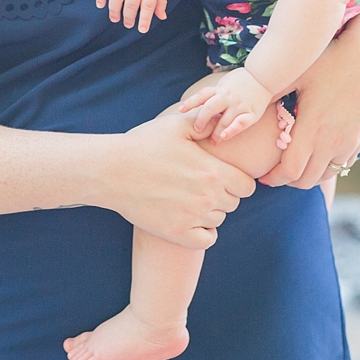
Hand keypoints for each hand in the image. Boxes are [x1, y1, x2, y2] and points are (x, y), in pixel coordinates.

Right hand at [95, 0, 169, 32]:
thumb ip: (161, 0)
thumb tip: (161, 17)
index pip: (147, 7)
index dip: (144, 20)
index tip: (141, 30)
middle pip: (130, 5)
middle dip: (128, 18)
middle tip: (127, 24)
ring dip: (114, 11)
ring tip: (115, 18)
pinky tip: (101, 5)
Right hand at [101, 111, 257, 248]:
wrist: (112, 171)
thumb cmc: (143, 144)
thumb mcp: (175, 125)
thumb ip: (205, 123)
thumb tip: (224, 119)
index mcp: (212, 171)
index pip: (247, 186)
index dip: (237, 181)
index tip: (221, 176)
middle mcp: (208, 196)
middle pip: (233, 203)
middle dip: (222, 195)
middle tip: (199, 185)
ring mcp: (193, 217)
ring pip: (219, 220)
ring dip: (210, 212)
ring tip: (188, 199)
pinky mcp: (177, 233)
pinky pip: (207, 240)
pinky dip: (202, 232)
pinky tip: (190, 220)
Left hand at [177, 68, 272, 142]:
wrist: (263, 77)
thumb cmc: (240, 83)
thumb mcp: (224, 84)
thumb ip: (213, 94)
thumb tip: (196, 105)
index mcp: (219, 89)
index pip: (201, 95)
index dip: (190, 102)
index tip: (180, 110)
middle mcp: (227, 97)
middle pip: (209, 108)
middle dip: (201, 121)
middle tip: (198, 131)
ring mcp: (239, 105)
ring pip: (223, 120)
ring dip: (216, 132)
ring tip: (213, 141)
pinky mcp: (251, 113)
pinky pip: (240, 123)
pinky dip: (232, 130)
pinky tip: (225, 137)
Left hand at [258, 36, 359, 188]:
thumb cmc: (329, 61)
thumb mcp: (297, 74)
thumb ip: (270, 93)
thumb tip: (243, 104)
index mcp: (312, 127)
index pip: (290, 171)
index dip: (273, 179)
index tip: (262, 175)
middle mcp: (332, 141)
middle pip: (306, 181)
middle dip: (288, 181)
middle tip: (275, 173)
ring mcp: (349, 143)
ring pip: (326, 175)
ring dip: (309, 176)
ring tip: (295, 165)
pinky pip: (343, 165)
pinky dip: (327, 167)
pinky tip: (317, 155)